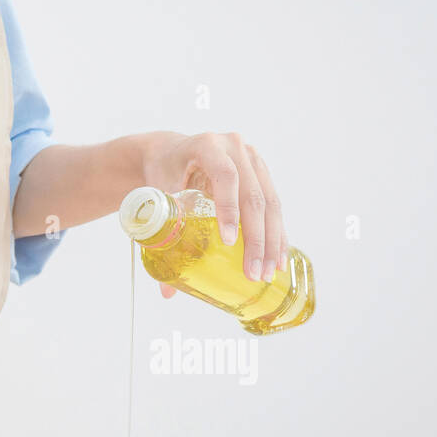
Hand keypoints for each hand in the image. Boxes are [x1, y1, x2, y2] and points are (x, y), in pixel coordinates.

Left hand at [139, 131, 287, 284]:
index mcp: (207, 145)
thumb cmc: (163, 174)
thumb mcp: (158, 196)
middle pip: (253, 195)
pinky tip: (278, 259)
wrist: (171, 152)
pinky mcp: (262, 173)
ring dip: (271, 242)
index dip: (229, 208)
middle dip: (255, 239)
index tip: (228, 242)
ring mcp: (253, 159)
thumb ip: (159, 236)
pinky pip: (275, 206)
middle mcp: (235, 147)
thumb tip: (167, 292)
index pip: (225, 176)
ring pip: (270, 203)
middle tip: (252, 272)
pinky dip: (277, 234)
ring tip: (268, 273)